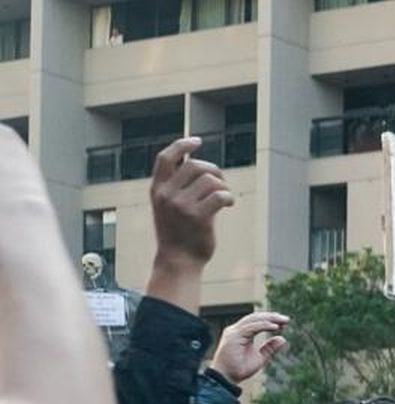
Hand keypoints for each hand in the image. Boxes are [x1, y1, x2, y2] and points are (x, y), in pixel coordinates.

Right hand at [150, 137, 232, 266]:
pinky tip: (229, 205)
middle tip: (221, 183)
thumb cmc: (178, 234)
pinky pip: (220, 195)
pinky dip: (229, 198)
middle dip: (214, 171)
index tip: (197, 141)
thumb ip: (177, 187)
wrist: (178, 262)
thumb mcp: (168, 207)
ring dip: (223, 186)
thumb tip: (199, 166)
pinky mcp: (197, 217)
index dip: (181, 146)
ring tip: (224, 197)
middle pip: (195, 166)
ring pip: (210, 180)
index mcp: (157, 190)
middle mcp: (166, 195)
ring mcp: (180, 206)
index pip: (165, 158)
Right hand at [210, 311, 289, 383]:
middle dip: (272, 316)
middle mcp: (236, 330)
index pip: (256, 321)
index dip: (271, 320)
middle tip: (286, 319)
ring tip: (283, 321)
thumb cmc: (240, 369)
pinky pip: (251, 327)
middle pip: (255, 317)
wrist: (227, 378)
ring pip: (253, 320)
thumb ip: (269, 348)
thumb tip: (283, 339)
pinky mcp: (234, 336)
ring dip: (270, 319)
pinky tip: (275, 327)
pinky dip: (264, 326)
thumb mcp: (260, 357)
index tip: (285, 323)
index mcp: (241, 333)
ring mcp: (234, 332)